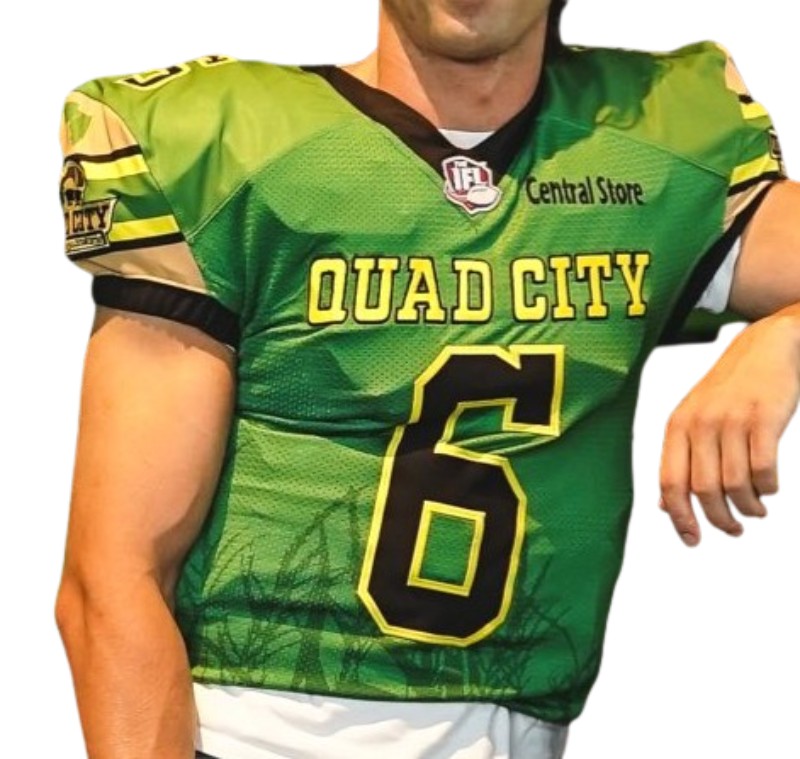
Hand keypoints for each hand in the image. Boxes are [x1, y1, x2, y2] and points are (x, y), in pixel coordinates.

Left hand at [659, 305, 799, 545]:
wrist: (766, 347)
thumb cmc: (729, 388)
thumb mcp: (693, 418)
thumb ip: (679, 459)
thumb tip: (665, 505)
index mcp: (677, 426)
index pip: (670, 482)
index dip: (679, 517)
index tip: (692, 540)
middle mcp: (700, 423)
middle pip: (704, 490)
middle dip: (719, 519)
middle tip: (733, 530)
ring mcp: (732, 420)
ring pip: (735, 484)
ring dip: (748, 508)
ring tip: (756, 511)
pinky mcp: (764, 418)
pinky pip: (764, 470)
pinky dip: (768, 488)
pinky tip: (770, 490)